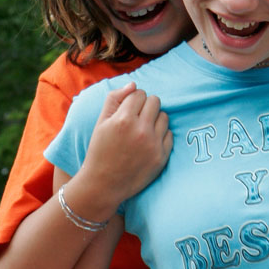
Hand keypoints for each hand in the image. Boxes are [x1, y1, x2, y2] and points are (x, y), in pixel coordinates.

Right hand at [75, 83, 172, 216]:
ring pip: (164, 116)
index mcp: (123, 119)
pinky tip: (149, 142)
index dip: (133, 99)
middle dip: (146, 106)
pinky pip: (169, 134)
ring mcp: (153, 144)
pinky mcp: (162, 157)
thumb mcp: (100, 122)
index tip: (128, 109)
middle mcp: (141, 130)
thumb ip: (115, 99)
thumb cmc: (100, 151)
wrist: (103, 184)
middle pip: (155, 101)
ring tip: (143, 129)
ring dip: (155, 119)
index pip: (139, 93)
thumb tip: (134, 84)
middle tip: (137, 117)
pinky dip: (161, 135)